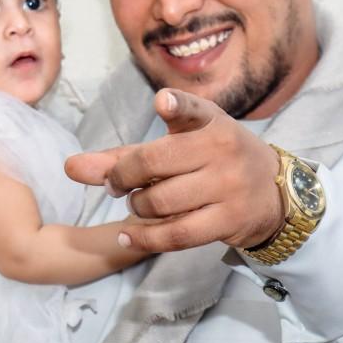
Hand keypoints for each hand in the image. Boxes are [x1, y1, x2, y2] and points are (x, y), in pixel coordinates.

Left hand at [65, 89, 283, 251]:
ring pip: (161, 202)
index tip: (161, 103)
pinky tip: (126, 236)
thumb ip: (126, 154)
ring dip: (137, 208)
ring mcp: (228, 187)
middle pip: (154, 164)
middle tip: (116, 185)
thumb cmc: (214, 161)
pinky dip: (143, 238)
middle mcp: (222, 151)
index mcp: (213, 123)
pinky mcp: (228, 222)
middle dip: (123, 178)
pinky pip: (176, 235)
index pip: (193, 110)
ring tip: (138, 205)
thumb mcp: (182, 145)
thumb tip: (70, 167)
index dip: (176, 106)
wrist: (272, 194)